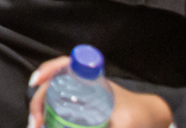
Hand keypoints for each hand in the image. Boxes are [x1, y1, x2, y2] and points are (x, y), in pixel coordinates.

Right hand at [28, 58, 173, 127]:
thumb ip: (111, 127)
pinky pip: (58, 108)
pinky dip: (48, 114)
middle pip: (52, 84)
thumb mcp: (125, 124)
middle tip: (35, 121)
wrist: (150, 118)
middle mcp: (82, 84)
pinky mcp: (80, 110)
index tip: (37, 82)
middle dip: (38, 100)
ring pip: (51, 97)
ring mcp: (79, 96)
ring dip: (40, 109)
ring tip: (36, 125)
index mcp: (91, 79)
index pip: (66, 64)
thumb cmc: (138, 115)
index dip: (48, 69)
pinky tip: (45, 124)